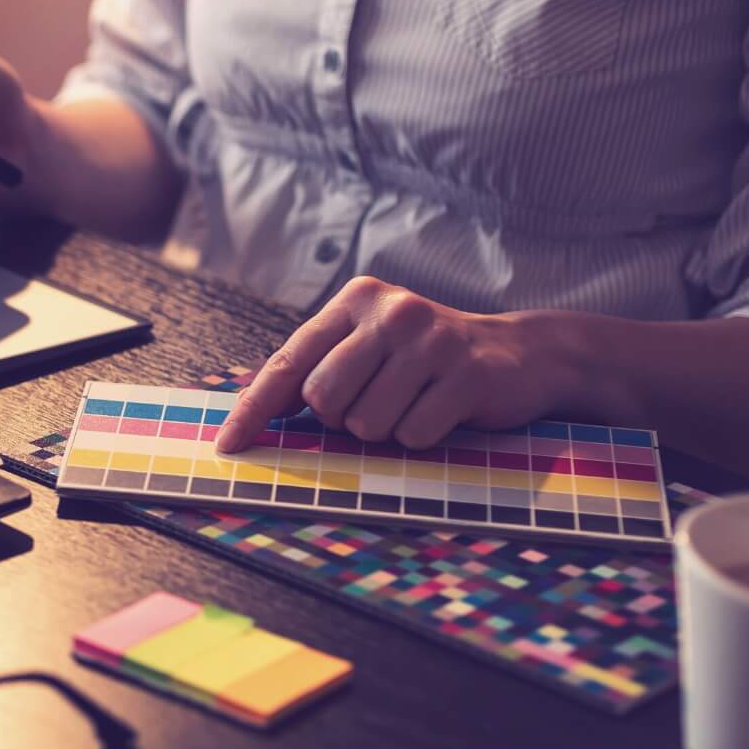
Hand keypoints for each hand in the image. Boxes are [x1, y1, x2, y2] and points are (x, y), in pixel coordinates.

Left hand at [214, 278, 567, 452]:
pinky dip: (422, 436)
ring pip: (366, 423)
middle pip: (323, 399)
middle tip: (380, 399)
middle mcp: (390, 312)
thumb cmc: (425, 361)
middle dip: (342, 417)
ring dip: (386, 429)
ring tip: (415, 401)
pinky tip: (442, 410)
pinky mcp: (466, 375)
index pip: (287, 363)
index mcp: (355, 301)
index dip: (254, 410)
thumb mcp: (368, 349)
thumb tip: (253, 414)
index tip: (228, 447)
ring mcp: (431, 341)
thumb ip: (316, 370)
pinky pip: (412, 435)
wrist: (520, 354)